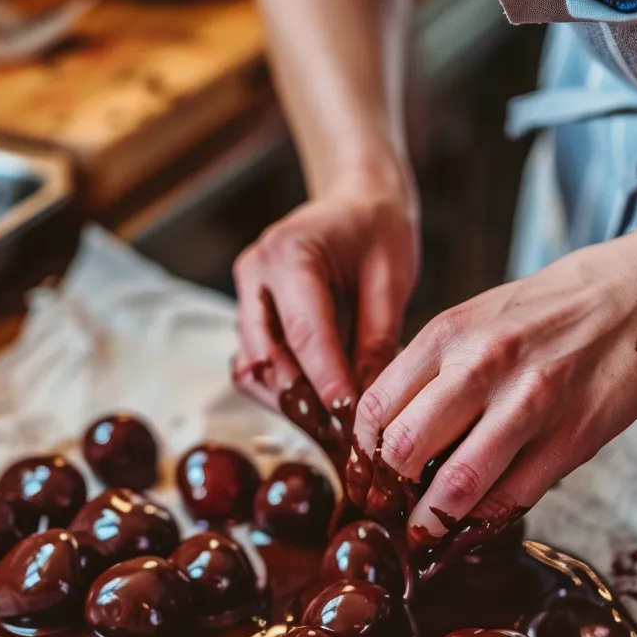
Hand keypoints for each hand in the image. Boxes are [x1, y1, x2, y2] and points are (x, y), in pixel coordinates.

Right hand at [232, 168, 419, 409]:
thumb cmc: (378, 232)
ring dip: (289, 402)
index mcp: (290, 253)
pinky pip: (255, 366)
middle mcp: (255, 273)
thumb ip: (376, 339)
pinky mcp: (249, 315)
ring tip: (331, 426)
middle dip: (305, 400)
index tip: (351, 420)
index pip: (304, 332)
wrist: (356, 202)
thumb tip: (368, 400)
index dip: (327, 381)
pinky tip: (317, 406)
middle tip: (344, 433)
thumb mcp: (391, 279)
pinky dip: (282, 391)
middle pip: (268, 357)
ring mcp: (246, 295)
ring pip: (253, 369)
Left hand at [353, 236, 636, 539]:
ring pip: (456, 485)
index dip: (363, 455)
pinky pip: (512, 498)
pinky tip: (474, 526)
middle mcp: (481, 367)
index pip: (375, 408)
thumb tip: (392, 431)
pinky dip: (484, 522)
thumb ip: (432, 368)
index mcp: (447, 335)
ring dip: (432, 522)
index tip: (368, 476)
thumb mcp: (475, 318)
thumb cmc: (550, 310)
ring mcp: (528, 405)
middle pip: (404, 449)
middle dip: (391, 492)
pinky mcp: (570, 439)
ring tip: (425, 535)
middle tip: (393, 509)